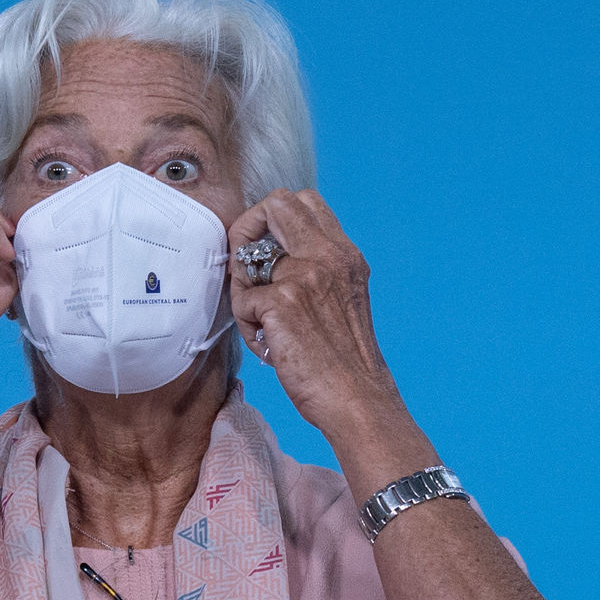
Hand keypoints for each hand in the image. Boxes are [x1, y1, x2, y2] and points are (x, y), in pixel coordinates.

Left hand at [228, 188, 404, 431]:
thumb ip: (316, 269)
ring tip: (259, 323)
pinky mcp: (282, 303)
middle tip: (245, 269)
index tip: (264, 251)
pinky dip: (246, 325)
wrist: (357, 398)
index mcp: (343, 253)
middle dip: (246, 229)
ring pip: (247, 260)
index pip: (303, 200)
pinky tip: (268, 346)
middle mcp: (327, 256)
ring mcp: (304, 276)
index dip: (271, 217)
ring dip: (243, 291)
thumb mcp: (342, 297)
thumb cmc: (344, 358)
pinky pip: (242, 301)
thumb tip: (268, 255)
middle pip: (274, 204)